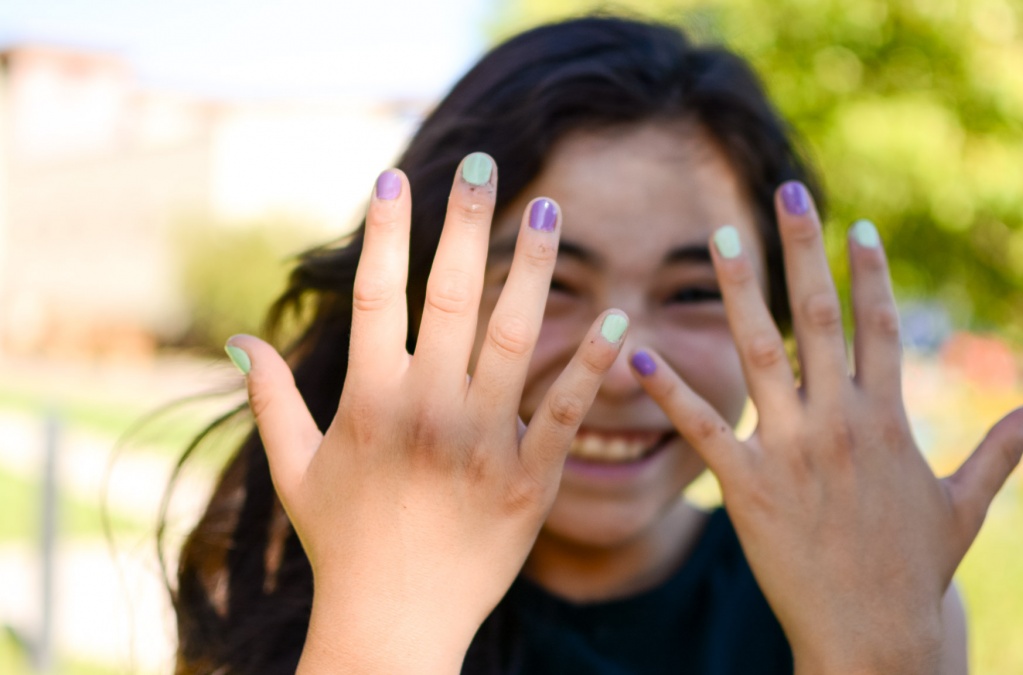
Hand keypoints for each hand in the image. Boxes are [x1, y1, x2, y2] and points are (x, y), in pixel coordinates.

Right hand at [224, 158, 626, 673]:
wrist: (393, 628)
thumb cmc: (342, 547)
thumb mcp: (295, 472)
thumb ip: (271, 401)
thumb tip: (241, 341)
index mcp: (369, 402)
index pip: (377, 296)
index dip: (385, 232)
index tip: (396, 178)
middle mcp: (426, 410)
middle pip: (450, 296)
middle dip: (467, 223)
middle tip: (487, 163)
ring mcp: (483, 443)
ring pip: (514, 336)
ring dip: (533, 267)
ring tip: (549, 211)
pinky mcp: (531, 480)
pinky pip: (567, 411)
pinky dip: (592, 363)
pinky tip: (616, 318)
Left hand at [630, 183, 1022, 673]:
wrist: (874, 635)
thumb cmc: (918, 571)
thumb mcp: (965, 506)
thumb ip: (999, 451)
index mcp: (890, 418)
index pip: (880, 326)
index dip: (869, 274)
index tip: (856, 226)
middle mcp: (841, 420)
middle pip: (818, 316)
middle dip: (803, 249)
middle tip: (785, 193)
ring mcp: (793, 448)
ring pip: (759, 351)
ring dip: (738, 290)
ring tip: (719, 237)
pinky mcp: (748, 484)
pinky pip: (703, 427)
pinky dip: (668, 389)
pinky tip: (636, 352)